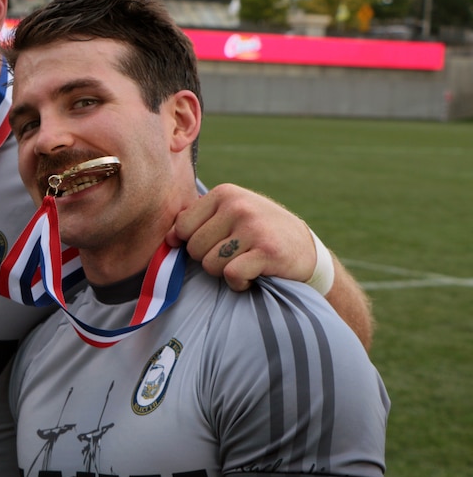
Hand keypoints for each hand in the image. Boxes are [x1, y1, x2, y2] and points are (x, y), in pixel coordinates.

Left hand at [167, 183, 313, 290]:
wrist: (306, 250)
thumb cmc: (258, 234)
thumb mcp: (230, 216)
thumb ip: (198, 221)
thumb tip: (168, 239)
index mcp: (224, 193)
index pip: (182, 228)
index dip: (193, 243)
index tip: (216, 244)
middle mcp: (238, 205)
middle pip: (194, 249)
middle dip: (210, 259)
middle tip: (236, 254)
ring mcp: (253, 227)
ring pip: (210, 264)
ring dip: (225, 272)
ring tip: (245, 261)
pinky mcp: (267, 250)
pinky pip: (230, 275)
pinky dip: (239, 283)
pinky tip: (253, 275)